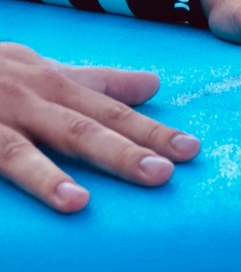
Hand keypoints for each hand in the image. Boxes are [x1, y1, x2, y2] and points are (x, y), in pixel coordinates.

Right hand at [0, 42, 199, 212]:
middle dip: (121, 151)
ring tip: (79, 203)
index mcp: (57, 86)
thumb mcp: (48, 68)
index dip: (152, 131)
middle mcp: (30, 100)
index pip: (113, 112)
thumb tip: (154, 84)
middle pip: (81, 129)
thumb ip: (100, 81)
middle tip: (162, 174)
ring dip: (49, 176)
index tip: (191, 150)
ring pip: (22, 151)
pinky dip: (7, 178)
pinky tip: (30, 201)